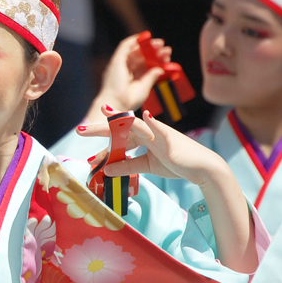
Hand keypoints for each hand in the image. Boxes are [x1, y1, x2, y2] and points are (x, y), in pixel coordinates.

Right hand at [81, 34, 170, 124]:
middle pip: (140, 57)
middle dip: (153, 52)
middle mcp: (122, 70)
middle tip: (166, 49)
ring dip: (147, 46)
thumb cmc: (128, 101)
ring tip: (160, 43)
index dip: (155, 61)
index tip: (167, 58)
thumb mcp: (144, 88)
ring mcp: (118, 65)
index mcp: (129, 79)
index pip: (143, 66)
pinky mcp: (116, 60)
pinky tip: (145, 37)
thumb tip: (160, 69)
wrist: (116, 103)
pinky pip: (125, 46)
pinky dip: (134, 40)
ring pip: (134, 51)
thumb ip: (151, 77)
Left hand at [81, 107, 256, 272]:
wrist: (202, 168)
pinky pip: (160, 129)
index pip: (116, 133)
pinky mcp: (169, 140)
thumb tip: (106, 170)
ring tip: (104, 112)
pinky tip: (145, 116)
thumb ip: (127, 166)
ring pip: (135, 125)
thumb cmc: (176, 164)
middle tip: (79, 129)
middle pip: (119, 127)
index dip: (100, 132)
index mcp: (142, 137)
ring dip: (119, 120)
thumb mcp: (147, 166)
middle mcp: (147, 132)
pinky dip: (153, 123)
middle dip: (99, 128)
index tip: (82, 131)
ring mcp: (158, 134)